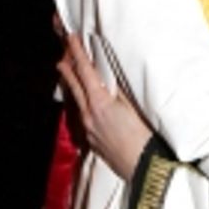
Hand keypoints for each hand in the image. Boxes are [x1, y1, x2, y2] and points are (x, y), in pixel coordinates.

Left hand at [58, 38, 153, 181]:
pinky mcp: (93, 143)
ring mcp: (88, 131)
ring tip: (70, 75)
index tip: (71, 38)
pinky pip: (83, 119)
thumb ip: (119, 93)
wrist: (144, 169)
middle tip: (63, 54)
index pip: (85, 71)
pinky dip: (83, 106)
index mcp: (99, 103)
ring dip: (74, 87)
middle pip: (74, 86)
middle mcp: (89, 116)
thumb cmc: (145, 138)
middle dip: (68, 68)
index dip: (78, 53)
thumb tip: (110, 80)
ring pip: (77, 103)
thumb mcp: (135, 107)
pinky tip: (87, 106)